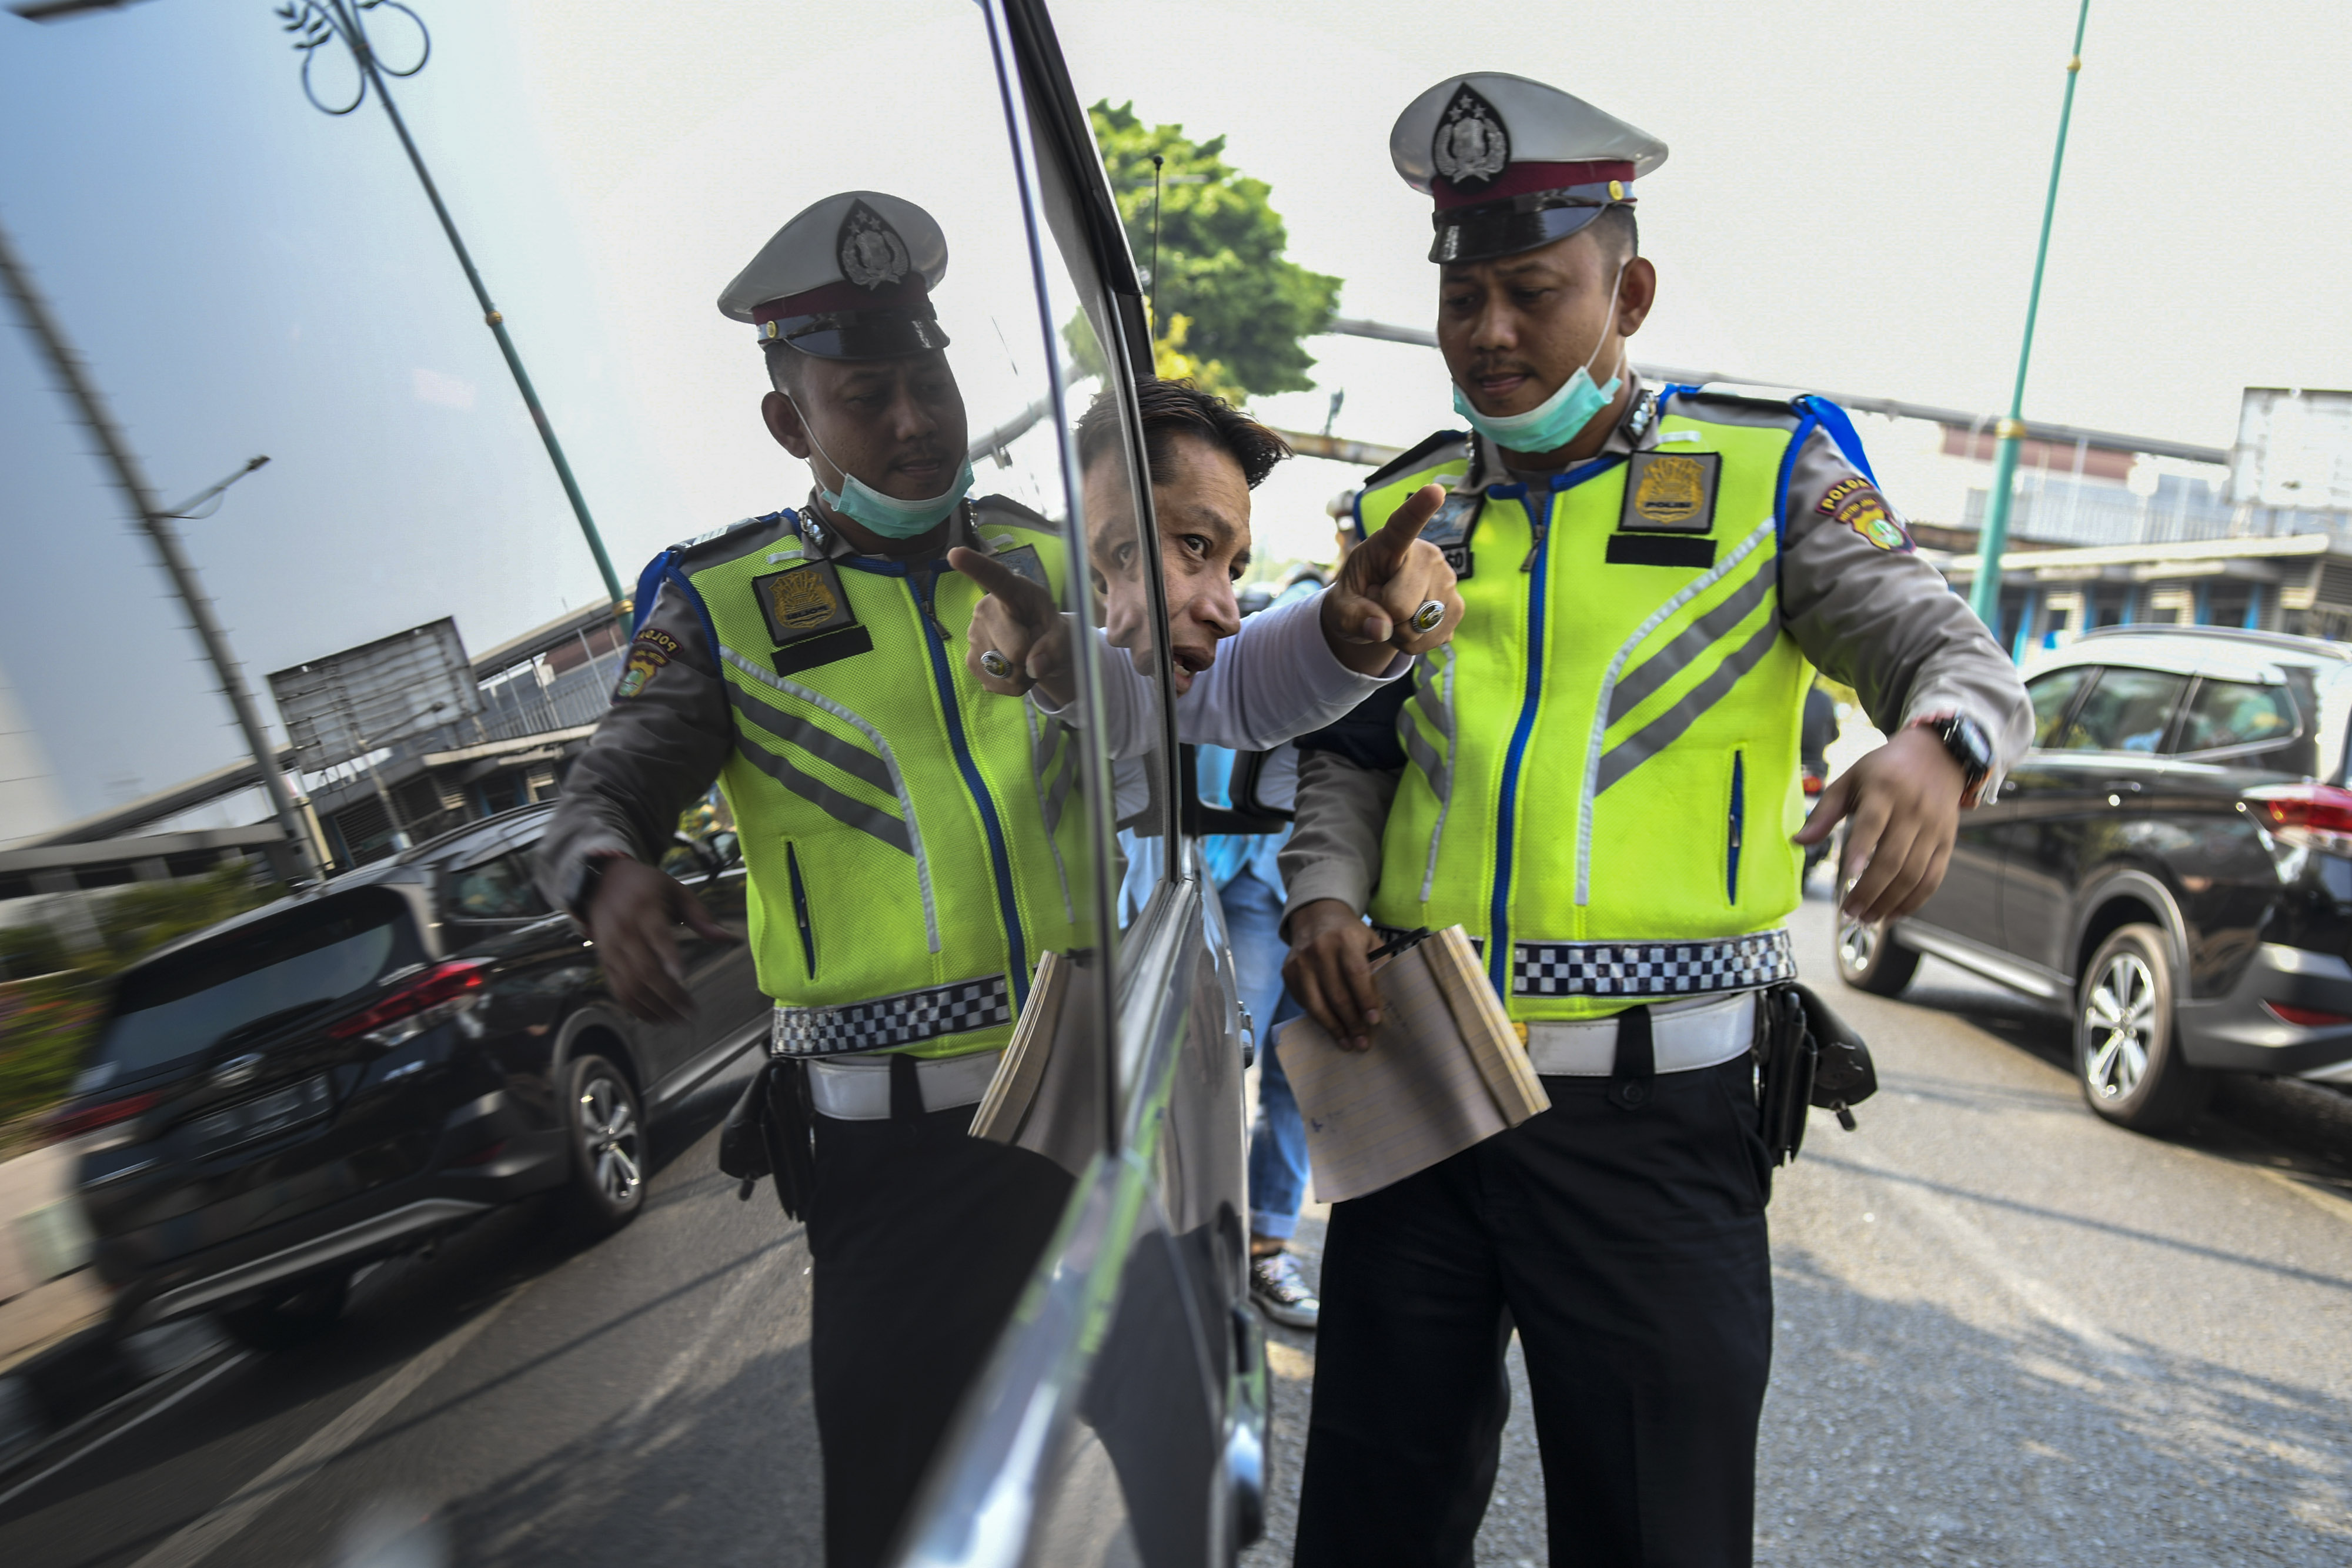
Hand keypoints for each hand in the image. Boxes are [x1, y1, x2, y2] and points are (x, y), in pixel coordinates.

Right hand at [585, 856, 738, 1023]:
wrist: (601, 884)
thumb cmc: (646, 887)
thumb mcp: (676, 890)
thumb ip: (701, 915)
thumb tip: (727, 938)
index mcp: (645, 910)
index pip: (656, 936)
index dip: (668, 956)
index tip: (683, 976)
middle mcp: (625, 932)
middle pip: (644, 969)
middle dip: (668, 995)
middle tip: (691, 1013)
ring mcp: (612, 949)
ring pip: (630, 986)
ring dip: (654, 1008)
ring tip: (677, 1020)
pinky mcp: (605, 962)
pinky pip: (618, 991)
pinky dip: (636, 1008)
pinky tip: (656, 1018)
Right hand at [949, 546, 1074, 706]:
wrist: (1041, 647)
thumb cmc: (1050, 629)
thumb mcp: (1063, 633)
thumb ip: (1055, 647)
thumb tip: (1033, 667)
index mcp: (1011, 591)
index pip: (994, 578)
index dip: (975, 566)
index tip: (956, 554)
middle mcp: (984, 609)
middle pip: (1013, 649)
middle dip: (1031, 657)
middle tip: (1036, 647)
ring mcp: (973, 636)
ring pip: (1004, 671)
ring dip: (1022, 674)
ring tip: (1026, 657)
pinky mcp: (970, 660)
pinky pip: (996, 683)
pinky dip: (1012, 685)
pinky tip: (1015, 670)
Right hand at [1282, 898, 1382, 1049]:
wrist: (1316, 917)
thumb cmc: (1350, 935)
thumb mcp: (1371, 941)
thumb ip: (1379, 966)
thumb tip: (1385, 1002)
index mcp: (1345, 939)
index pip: (1356, 974)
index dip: (1366, 1000)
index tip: (1374, 1021)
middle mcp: (1319, 949)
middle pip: (1336, 994)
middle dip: (1351, 1022)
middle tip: (1363, 1042)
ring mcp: (1300, 962)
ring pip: (1316, 1004)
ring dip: (1333, 1027)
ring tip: (1347, 1043)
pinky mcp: (1288, 972)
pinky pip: (1303, 1002)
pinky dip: (1318, 1018)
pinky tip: (1332, 1028)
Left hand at [1322, 484, 1463, 673]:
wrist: (1374, 614)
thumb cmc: (1354, 598)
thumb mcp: (1340, 608)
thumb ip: (1353, 617)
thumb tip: (1382, 629)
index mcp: (1390, 544)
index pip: (1403, 526)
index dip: (1419, 509)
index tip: (1435, 491)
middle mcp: (1427, 555)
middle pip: (1402, 604)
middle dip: (1384, 616)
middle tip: (1379, 604)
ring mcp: (1447, 580)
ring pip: (1420, 626)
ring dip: (1401, 633)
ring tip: (1394, 614)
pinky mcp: (1457, 606)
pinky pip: (1433, 638)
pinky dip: (1415, 643)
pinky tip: (1409, 627)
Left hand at [1793, 726, 1965, 923]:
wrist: (1937, 756)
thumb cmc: (1884, 770)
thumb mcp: (1850, 780)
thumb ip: (1824, 812)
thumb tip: (1799, 841)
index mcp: (1884, 790)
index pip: (1872, 825)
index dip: (1860, 851)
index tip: (1846, 876)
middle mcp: (1913, 810)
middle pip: (1893, 859)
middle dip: (1870, 890)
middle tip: (1850, 912)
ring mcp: (1933, 828)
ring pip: (1914, 874)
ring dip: (1890, 902)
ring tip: (1867, 918)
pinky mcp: (1947, 842)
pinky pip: (1933, 878)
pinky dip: (1914, 901)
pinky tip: (1893, 914)